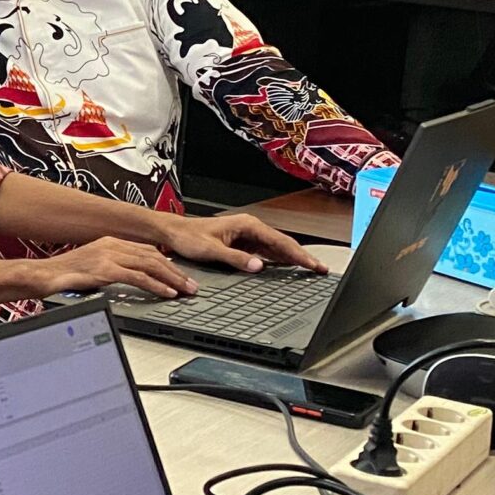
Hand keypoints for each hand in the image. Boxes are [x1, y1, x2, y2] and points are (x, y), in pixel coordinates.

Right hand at [28, 236, 195, 299]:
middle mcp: (112, 245)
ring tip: (186, 291)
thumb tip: (129, 279)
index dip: (167, 264)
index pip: (147, 251)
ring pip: (151, 265)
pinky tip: (167, 293)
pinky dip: (156, 285)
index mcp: (110, 242)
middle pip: (154, 257)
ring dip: (172, 279)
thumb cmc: (63, 274)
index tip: (180, 277)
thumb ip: (111, 269)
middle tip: (191, 285)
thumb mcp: (92, 268)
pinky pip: (138, 277)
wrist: (43, 275)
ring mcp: (109, 255)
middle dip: (176, 272)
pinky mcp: (106, 269)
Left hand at [158, 211, 323, 273]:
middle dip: (302, 257)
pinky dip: (279, 260)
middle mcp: (250, 227)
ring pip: (276, 248)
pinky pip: (266, 252)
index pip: (280, 241)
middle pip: (283, 243)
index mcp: (247, 225)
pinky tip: (287, 268)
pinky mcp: (243, 243)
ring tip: (310, 269)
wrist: (175, 233)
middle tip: (320, 269)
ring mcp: (247, 235)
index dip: (299, 255)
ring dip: (293, 258)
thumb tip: (258, 267)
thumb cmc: (189, 237)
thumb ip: (236, 259)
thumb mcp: (212, 251)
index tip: (313, 264)